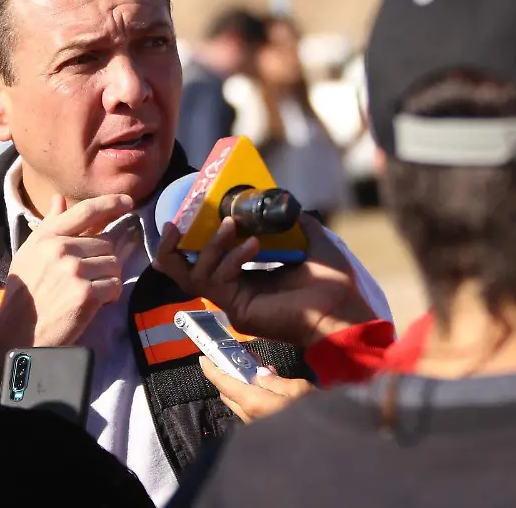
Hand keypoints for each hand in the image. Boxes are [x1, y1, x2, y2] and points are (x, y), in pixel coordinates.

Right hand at [4, 193, 133, 346]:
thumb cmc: (25, 292)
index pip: (85, 211)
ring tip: (89, 291)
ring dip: (108, 279)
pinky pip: (115, 286)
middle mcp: (61, 249)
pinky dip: (109, 296)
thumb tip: (60, 199)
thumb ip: (49, 225)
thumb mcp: (30, 252)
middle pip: (107, 243)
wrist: (19, 331)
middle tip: (88, 279)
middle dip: (103, 261)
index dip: (111, 203)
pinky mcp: (85, 294)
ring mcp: (74, 271)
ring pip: (114, 265)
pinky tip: (94, 303)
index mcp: (48, 236)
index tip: (128, 202)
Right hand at [154, 214, 375, 347]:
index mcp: (247, 279)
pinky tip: (252, 245)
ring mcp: (233, 303)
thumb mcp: (312, 241)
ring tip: (229, 225)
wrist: (342, 310)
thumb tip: (286, 204)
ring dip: (210, 246)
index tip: (187, 216)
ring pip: (195, 275)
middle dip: (172, 248)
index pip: (205, 262)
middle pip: (185, 272)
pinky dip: (231, 258)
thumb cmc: (332, 284)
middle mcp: (234, 292)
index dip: (190, 241)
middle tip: (176, 224)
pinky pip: (218, 281)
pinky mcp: (238, 309)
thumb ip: (296, 224)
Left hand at [200, 358, 312, 422]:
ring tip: (259, 372)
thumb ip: (275, 380)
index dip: (211, 370)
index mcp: (253, 402)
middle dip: (228, 377)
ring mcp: (255, 427)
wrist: (322, 446)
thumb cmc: (313, 414)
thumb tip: (259, 373)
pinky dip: (253, 398)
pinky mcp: (263, 433)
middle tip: (239, 361)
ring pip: (239, 404)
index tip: (204, 359)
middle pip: (228, 394)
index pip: (224, 384)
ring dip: (242, 387)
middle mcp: (249, 416)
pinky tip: (269, 390)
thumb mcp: (299, 389)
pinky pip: (251, 411)